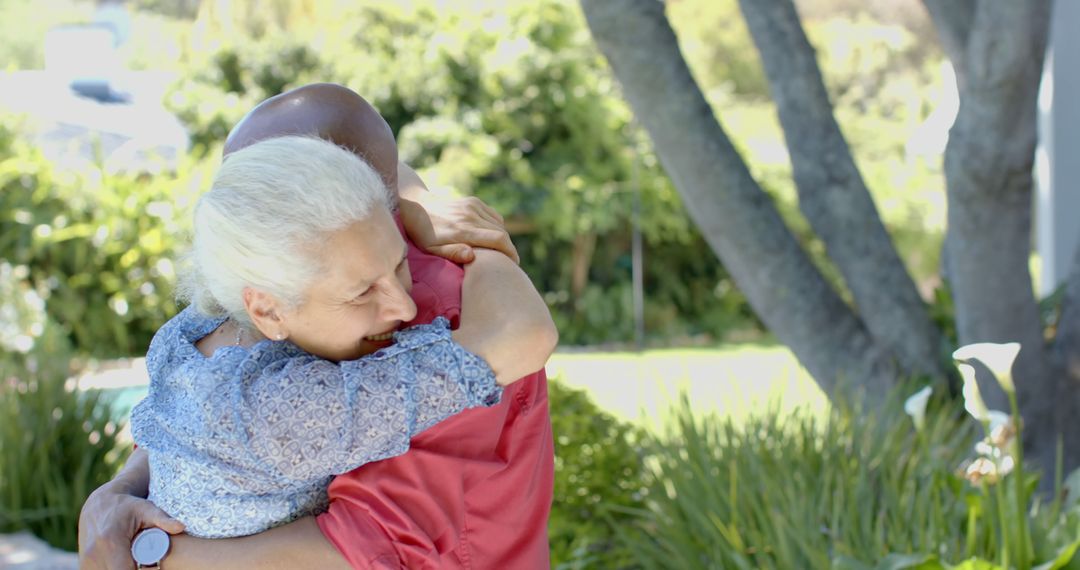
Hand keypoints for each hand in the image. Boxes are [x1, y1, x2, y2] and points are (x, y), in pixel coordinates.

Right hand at [78, 482, 184, 569]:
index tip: (152, 567)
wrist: (100, 504)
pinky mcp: (84, 565)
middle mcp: (94, 554)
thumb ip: (163, 519)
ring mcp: (86, 561)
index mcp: (111, 542)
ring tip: (135, 563)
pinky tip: (124, 564)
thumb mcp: (147, 509)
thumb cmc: (128, 507)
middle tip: (145, 564)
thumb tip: (181, 527)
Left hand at [399, 195, 519, 263]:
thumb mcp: (431, 249)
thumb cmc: (423, 234)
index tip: (514, 264)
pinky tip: (491, 237)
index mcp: (463, 230)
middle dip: (509, 248)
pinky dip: (497, 227)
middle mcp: (471, 216)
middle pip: (502, 233)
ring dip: (503, 239)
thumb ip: (452, 253)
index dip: (510, 252)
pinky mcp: (474, 201)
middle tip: (509, 263)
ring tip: (500, 252)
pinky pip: (493, 216)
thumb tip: (472, 256)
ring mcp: (473, 206)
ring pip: (499, 224)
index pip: (498, 239)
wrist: (417, 206)